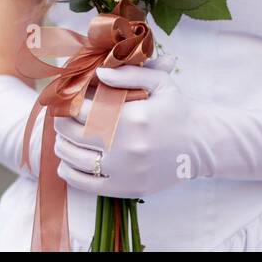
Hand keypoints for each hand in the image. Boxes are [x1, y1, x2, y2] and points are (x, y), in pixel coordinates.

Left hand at [52, 55, 201, 197]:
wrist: (201, 144)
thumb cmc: (178, 110)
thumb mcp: (160, 82)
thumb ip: (127, 74)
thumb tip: (96, 74)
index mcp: (132, 116)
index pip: (82, 109)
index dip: (68, 103)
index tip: (65, 100)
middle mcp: (126, 145)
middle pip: (73, 134)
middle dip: (60, 124)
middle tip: (60, 118)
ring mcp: (125, 170)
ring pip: (75, 159)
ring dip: (61, 147)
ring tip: (62, 139)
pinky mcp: (126, 188)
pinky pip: (86, 184)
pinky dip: (69, 173)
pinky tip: (67, 163)